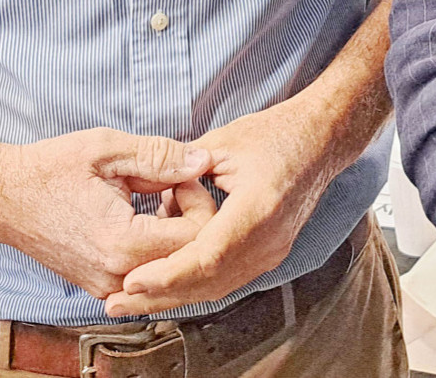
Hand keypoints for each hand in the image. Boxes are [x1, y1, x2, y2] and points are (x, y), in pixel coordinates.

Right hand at [0, 128, 211, 300]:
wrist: (1, 197)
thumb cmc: (49, 169)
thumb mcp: (107, 149)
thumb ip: (160, 156)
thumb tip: (203, 161)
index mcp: (122, 244)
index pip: (198, 237)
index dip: (200, 201)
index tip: (180, 176)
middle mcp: (116, 277)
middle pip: (189, 258)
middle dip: (192, 218)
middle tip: (171, 185)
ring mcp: (106, 288)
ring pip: (171, 269)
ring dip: (176, 234)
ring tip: (157, 200)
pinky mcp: (100, 287)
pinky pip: (149, 274)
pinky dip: (157, 247)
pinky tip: (144, 218)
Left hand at [102, 91, 346, 314]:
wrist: (320, 139)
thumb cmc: (274, 133)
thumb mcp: (222, 143)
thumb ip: (181, 172)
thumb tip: (147, 198)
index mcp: (258, 208)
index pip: (207, 256)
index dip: (167, 274)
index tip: (131, 281)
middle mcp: (269, 239)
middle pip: (209, 282)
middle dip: (160, 296)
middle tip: (116, 302)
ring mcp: (273, 250)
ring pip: (217, 288)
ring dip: (173, 297)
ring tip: (132, 300)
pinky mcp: (270, 253)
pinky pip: (227, 280)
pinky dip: (193, 286)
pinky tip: (164, 285)